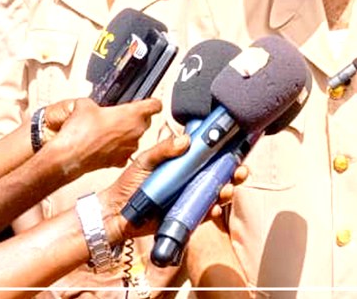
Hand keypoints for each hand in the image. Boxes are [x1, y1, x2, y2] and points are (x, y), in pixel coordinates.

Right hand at [44, 97, 160, 178]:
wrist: (69, 155)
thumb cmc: (80, 132)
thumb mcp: (85, 105)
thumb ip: (96, 102)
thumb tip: (92, 105)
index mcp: (132, 114)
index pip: (155, 105)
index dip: (152, 102)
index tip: (149, 102)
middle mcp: (135, 131)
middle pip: (145, 121)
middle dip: (136, 117)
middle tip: (121, 116)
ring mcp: (129, 148)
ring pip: (135, 137)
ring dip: (126, 133)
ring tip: (109, 131)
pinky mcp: (120, 161)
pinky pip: (124, 151)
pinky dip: (118, 148)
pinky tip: (105, 145)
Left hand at [96, 137, 249, 241]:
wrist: (116, 213)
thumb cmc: (129, 184)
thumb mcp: (145, 161)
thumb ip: (164, 149)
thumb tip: (186, 139)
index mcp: (183, 164)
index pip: (209, 155)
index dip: (225, 152)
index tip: (237, 146)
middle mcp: (190, 180)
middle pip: (220, 174)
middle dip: (235, 172)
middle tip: (240, 170)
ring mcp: (190, 198)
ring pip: (216, 194)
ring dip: (227, 191)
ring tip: (227, 189)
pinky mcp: (186, 216)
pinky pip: (205, 214)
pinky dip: (212, 211)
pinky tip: (214, 208)